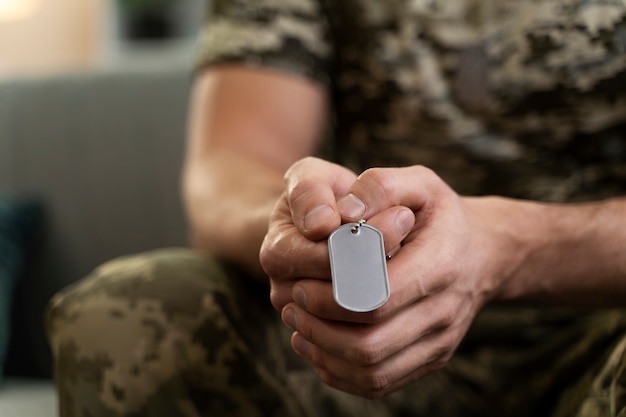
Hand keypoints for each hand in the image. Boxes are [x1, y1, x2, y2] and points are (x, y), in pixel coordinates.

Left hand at [268, 164, 504, 397]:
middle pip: (369, 343)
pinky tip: (317, 347)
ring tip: (298, 327)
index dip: (331, 297)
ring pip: (371, 372)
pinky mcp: (430, 360)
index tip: (302, 283)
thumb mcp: (418, 182)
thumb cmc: (438, 215)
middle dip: (319, 328)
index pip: (375, 298)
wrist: (481, 254)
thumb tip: (341, 212)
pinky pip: (378, 384)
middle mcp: (445, 311)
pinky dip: (340, 372)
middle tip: (293, 306)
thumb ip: (379, 186)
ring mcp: (439, 342)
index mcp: (441, 264)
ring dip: (324, 353)